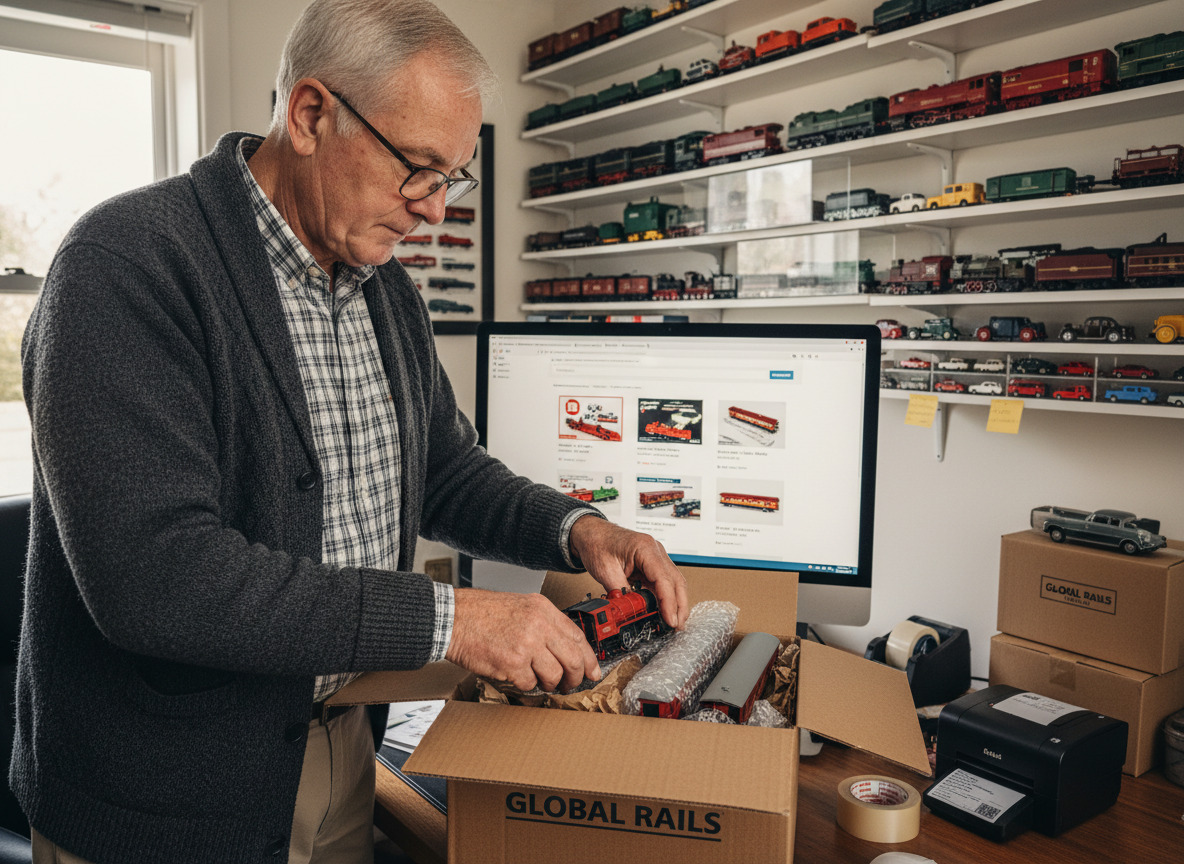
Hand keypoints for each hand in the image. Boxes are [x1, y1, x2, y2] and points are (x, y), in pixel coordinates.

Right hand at [446, 587, 599, 691]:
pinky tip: (517, 677)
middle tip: (570, 684)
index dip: (588, 657)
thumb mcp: (521, 607)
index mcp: (543, 609)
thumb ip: (544, 623)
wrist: (454, 618)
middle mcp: (538, 625)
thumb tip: (564, 647)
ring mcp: (526, 644)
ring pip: (553, 675)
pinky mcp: (512, 663)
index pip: (577, 636)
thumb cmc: (482, 613)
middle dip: (574, 677)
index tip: (592, 670)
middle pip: (572, 659)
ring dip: (548, 683)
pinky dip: (525, 685)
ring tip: (539, 681)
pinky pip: (529, 683)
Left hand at [569, 515, 688, 629]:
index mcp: (645, 548)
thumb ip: (619, 592)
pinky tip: (665, 611)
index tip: (670, 620)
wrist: (591, 534)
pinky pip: (665, 583)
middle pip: (676, 581)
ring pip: (674, 583)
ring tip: (673, 623)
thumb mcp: (605, 571)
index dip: (669, 602)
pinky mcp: (652, 565)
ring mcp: (656, 557)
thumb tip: (630, 612)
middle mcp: (655, 551)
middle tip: (677, 627)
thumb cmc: (597, 544)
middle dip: (680, 606)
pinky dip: (667, 598)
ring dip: (676, 603)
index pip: (664, 579)